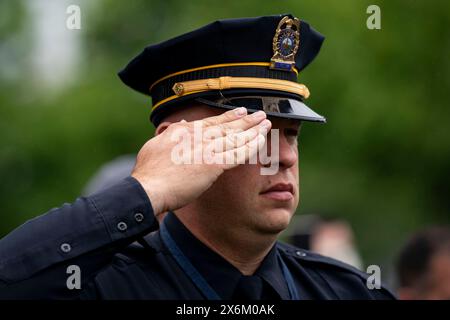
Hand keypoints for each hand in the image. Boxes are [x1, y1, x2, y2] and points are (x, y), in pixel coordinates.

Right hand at [131, 108, 270, 216]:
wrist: (149, 187)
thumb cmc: (149, 172)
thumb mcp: (156, 144)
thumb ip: (171, 133)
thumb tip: (181, 123)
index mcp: (185, 131)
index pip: (212, 122)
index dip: (229, 117)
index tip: (241, 112)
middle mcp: (198, 136)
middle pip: (228, 126)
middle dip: (246, 120)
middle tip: (261, 114)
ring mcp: (207, 149)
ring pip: (236, 138)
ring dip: (253, 130)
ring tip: (266, 124)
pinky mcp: (213, 165)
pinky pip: (238, 154)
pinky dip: (251, 147)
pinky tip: (260, 142)